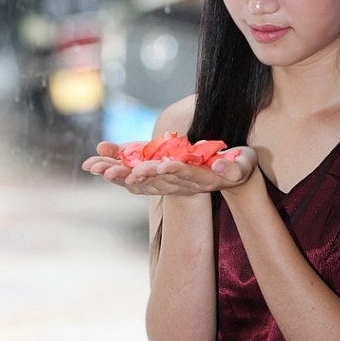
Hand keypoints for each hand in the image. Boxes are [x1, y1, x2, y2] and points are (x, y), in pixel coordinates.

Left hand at [82, 141, 257, 196]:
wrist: (232, 176)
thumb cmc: (241, 166)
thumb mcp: (244, 165)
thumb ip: (236, 167)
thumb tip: (223, 167)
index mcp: (201, 180)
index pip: (182, 176)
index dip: (168, 172)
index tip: (153, 167)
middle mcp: (181, 184)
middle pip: (154, 181)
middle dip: (131, 175)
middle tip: (109, 170)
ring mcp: (170, 182)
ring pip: (140, 180)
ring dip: (117, 173)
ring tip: (95, 166)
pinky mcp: (161, 175)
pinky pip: (136, 173)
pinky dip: (120, 165)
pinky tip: (101, 155)